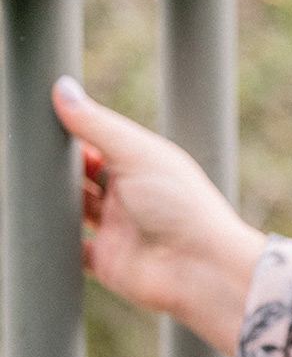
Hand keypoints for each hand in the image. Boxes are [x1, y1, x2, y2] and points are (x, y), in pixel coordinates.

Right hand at [51, 76, 265, 355]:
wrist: (200, 268)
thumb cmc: (181, 205)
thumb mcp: (136, 153)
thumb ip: (96, 124)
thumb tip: (61, 88)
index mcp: (141, 164)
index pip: (99, 142)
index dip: (73, 133)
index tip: (41, 119)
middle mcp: (129, 195)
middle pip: (83, 176)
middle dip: (58, 166)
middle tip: (30, 153)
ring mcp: (117, 229)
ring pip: (74, 210)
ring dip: (53, 201)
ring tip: (27, 186)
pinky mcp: (106, 262)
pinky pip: (71, 251)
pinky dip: (53, 242)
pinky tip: (34, 226)